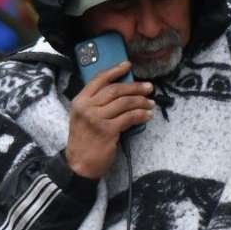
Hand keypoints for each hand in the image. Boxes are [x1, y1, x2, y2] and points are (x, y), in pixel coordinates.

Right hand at [65, 62, 154, 179]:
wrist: (79, 164)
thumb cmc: (85, 141)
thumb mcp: (83, 117)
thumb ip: (95, 104)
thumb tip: (121, 91)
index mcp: (80, 101)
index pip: (98, 80)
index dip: (114, 71)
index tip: (127, 66)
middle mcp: (86, 107)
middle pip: (115, 90)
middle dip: (134, 87)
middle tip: (148, 87)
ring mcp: (96, 119)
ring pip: (124, 103)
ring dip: (141, 101)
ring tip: (151, 103)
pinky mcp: (107, 130)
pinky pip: (129, 117)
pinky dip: (141, 115)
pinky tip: (147, 115)